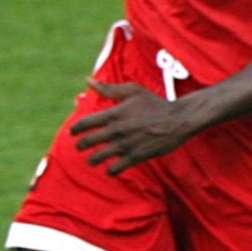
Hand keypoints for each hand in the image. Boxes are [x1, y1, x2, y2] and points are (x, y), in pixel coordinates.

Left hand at [70, 81, 201, 173]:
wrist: (179, 119)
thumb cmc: (155, 103)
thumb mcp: (133, 91)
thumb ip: (108, 88)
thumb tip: (88, 80)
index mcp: (114, 114)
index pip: (84, 124)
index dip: (74, 130)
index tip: (73, 133)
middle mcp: (116, 130)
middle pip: (86, 143)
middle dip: (80, 146)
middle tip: (81, 146)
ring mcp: (125, 144)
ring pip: (96, 158)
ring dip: (93, 160)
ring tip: (95, 159)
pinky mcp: (135, 157)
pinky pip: (113, 170)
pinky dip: (110, 170)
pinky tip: (112, 167)